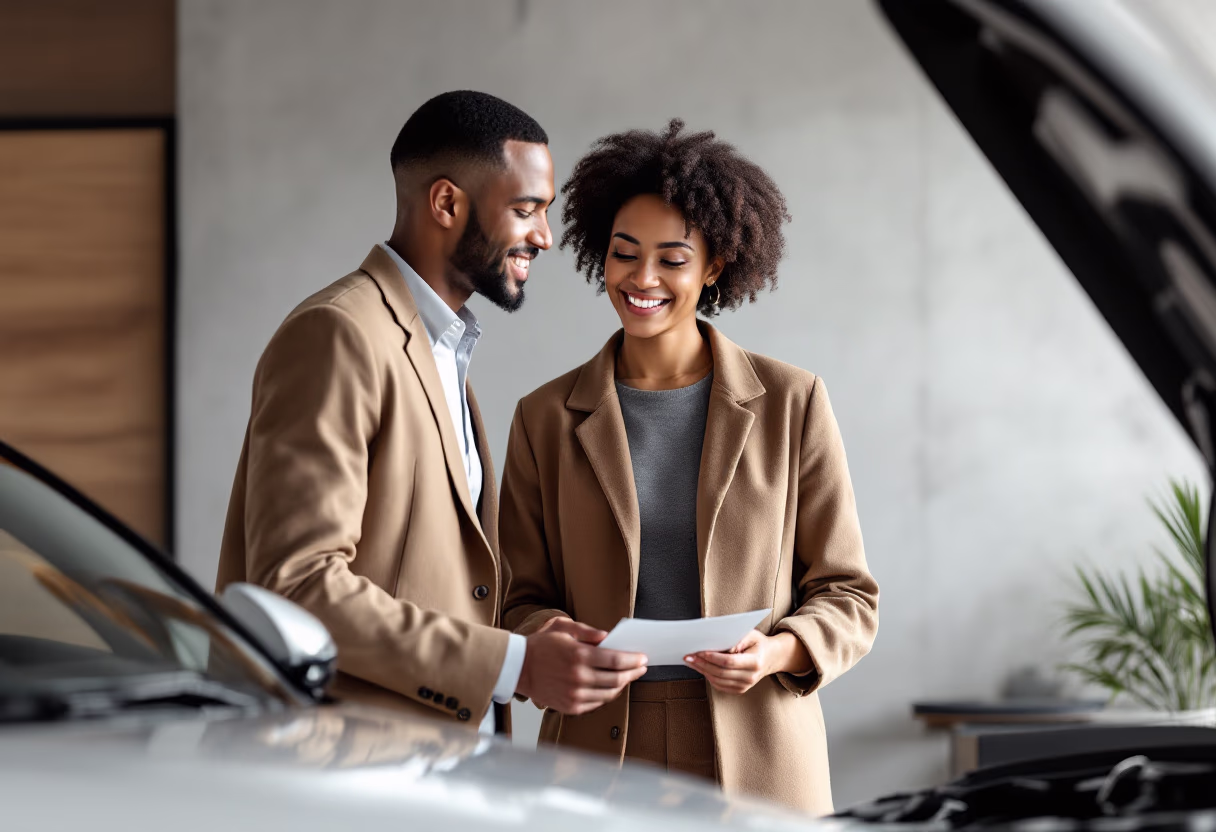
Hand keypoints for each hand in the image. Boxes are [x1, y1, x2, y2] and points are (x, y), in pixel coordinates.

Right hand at [517, 619, 647, 714]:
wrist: (518, 668)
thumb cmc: (540, 646)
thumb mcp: (562, 627)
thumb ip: (587, 631)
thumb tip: (607, 637)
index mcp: (578, 656)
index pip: (615, 660)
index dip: (633, 660)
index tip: (642, 658)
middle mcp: (578, 677)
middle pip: (616, 679)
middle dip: (633, 673)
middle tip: (641, 668)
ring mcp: (574, 695)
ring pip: (609, 694)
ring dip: (622, 685)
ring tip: (628, 677)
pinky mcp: (570, 706)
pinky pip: (596, 703)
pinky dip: (607, 695)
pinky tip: (611, 687)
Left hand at [684, 631, 810, 694]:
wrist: (770, 658)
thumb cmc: (757, 643)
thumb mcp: (751, 634)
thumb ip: (738, 638)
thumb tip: (724, 647)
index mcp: (755, 662)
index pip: (729, 662)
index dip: (712, 657)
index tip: (699, 651)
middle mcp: (751, 677)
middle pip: (721, 673)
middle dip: (702, 664)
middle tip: (688, 656)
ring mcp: (745, 686)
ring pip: (718, 681)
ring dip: (702, 671)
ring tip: (691, 662)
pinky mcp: (740, 690)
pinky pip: (720, 685)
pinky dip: (708, 677)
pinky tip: (700, 668)